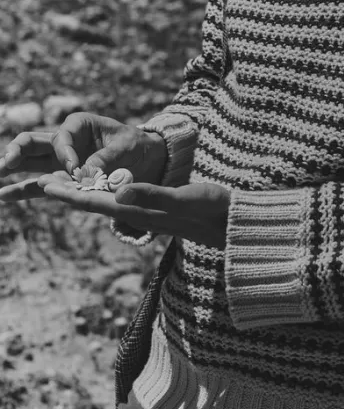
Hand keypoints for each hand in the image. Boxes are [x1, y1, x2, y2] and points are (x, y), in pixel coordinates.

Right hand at [0, 113, 166, 201]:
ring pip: (29, 163)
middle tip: (5, 163)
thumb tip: (88, 171)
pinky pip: (37, 185)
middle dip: (16, 152)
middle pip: (32, 143)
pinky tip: (2, 196)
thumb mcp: (128, 146)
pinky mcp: (62, 180)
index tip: (76, 169)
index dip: (65, 155)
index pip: (61, 138)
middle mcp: (64, 142)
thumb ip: (108, 157)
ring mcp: (59, 162)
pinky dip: (20, 190)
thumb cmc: (137, 146)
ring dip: (10, 169)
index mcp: (78, 125)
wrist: (147, 161)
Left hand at [36, 175, 230, 248]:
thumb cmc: (214, 210)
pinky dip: (106, 196)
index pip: (96, 201)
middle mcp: (141, 215)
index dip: (70, 193)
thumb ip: (152, 196)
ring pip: (108, 205)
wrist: (235, 226)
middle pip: (96, 204)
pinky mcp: (159, 212)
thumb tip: (117, 194)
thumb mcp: (185, 198)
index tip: (45, 184)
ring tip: (66, 186)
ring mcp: (150, 215)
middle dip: (70, 194)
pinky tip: (105, 192)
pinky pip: (123, 204)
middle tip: (43, 182)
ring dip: (85, 195)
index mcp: (142, 211)